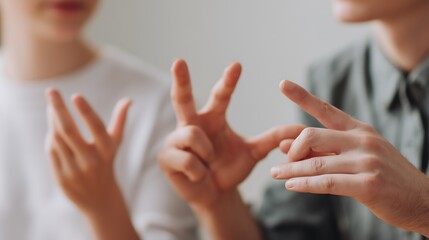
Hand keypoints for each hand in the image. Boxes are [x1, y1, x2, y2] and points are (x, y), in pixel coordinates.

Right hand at [158, 60, 304, 208]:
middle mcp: (191, 123)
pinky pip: (188, 159)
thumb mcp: (252, 153)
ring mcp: (175, 139)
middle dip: (180, 80)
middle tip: (179, 61)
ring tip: (208, 164)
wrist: (214, 196)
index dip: (228, 81)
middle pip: (183, 98)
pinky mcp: (165, 157)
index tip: (237, 65)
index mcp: (212, 119)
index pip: (220, 96)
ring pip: (192, 135)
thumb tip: (300, 128)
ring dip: (206, 153)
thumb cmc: (228, 169)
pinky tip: (197, 175)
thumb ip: (272, 139)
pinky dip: (198, 171)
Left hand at [271, 80, 428, 235]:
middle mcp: (363, 141)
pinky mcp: (368, 185)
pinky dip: (305, 184)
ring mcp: (367, 162)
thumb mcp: (356, 157)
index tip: (282, 84)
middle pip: (312, 136)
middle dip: (293, 150)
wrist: (423, 200)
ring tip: (275, 174)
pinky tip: (291, 186)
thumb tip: (285, 144)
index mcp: (360, 130)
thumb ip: (322, 150)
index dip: (302, 96)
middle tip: (281, 164)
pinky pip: (327, 183)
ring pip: (316, 163)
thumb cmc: (385, 177)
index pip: (326, 110)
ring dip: (291, 170)